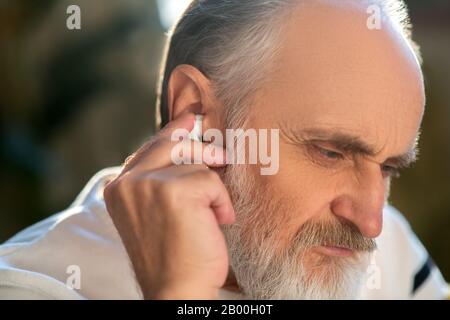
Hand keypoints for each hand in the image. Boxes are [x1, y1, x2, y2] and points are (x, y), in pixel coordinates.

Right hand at [103, 113, 234, 298]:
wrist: (176, 290)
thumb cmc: (173, 253)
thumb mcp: (157, 209)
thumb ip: (162, 173)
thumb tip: (186, 128)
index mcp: (118, 187)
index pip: (150, 146)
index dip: (175, 131)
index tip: (192, 116)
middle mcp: (127, 182)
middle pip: (173, 143)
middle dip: (203, 152)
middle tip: (220, 159)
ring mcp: (147, 184)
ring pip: (197, 162)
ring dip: (212, 189)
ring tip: (209, 217)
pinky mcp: (173, 190)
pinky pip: (212, 180)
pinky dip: (222, 202)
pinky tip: (215, 223)